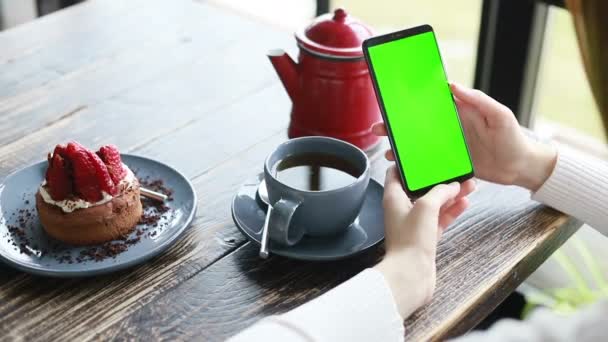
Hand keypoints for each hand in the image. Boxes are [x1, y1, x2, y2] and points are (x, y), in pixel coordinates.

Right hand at [372, 83, 556, 190]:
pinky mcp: (450, 163)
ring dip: (401, 147)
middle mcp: (451, 128)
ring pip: (419, 144)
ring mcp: (449, 147)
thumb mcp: (500, 115)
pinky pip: (428, 162)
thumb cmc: (515, 138)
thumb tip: (454, 85)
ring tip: (387, 151)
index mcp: (460, 112)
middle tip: (380, 128)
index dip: (412, 101)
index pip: (431, 103)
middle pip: (418, 124)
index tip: (393, 102)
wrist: (521, 168)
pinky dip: (414, 164)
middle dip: (397, 126)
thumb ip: (479, 100)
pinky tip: (403, 167)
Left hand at [374, 166, 474, 317]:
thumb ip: (439, 192)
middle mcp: (401, 209)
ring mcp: (414, 224)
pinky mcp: (425, 237)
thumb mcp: (426, 207)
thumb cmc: (410, 240)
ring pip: (434, 204)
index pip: (396, 173)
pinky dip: (452, 211)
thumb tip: (451, 186)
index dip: (409, 163)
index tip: (424, 155)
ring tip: (469, 185)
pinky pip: (440, 219)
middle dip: (439, 180)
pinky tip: (465, 202)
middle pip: (420, 188)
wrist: (410, 275)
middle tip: (456, 171)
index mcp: (393, 197)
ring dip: (450, 195)